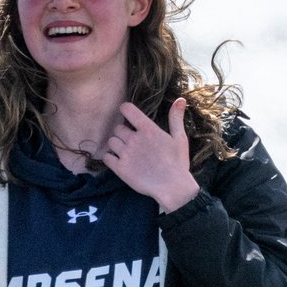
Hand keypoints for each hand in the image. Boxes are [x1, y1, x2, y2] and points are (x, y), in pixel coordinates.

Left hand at [102, 98, 197, 212]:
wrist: (172, 187)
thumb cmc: (178, 163)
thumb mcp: (180, 138)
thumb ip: (176, 118)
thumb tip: (180, 99)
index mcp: (148, 129)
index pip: (128, 110)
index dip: (125, 109)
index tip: (126, 112)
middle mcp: (134, 139)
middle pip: (118, 128)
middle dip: (123, 132)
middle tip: (131, 140)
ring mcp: (126, 154)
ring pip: (111, 142)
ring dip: (116, 144)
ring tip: (125, 151)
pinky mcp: (120, 169)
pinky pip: (106, 158)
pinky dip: (110, 157)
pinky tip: (118, 161)